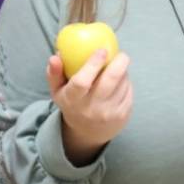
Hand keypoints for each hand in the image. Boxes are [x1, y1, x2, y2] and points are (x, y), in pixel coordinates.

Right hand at [45, 49, 132, 163]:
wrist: (88, 132)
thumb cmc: (72, 103)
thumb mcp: (57, 91)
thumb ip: (54, 73)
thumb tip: (55, 56)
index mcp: (73, 100)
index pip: (82, 82)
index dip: (93, 64)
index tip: (101, 50)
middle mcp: (91, 109)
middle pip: (109, 80)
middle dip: (119, 63)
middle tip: (121, 54)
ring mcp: (109, 113)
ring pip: (122, 84)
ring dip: (123, 72)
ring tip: (117, 68)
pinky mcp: (123, 115)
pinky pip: (129, 91)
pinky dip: (126, 82)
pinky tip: (121, 81)